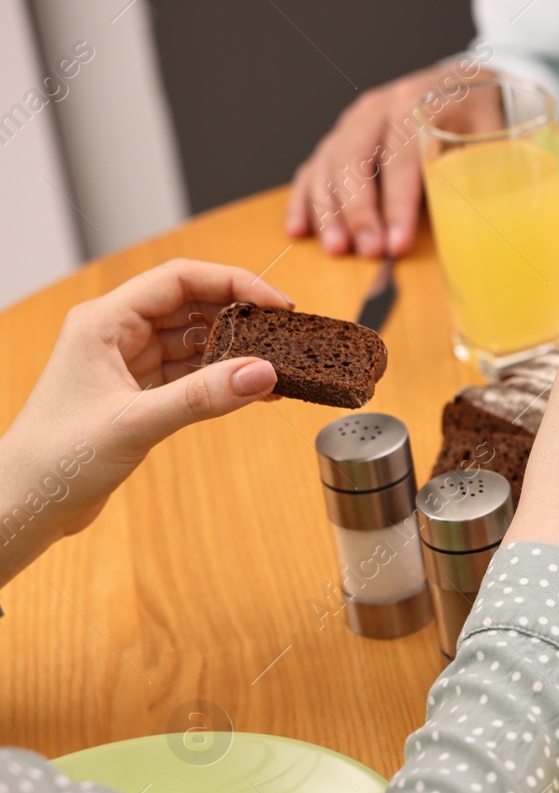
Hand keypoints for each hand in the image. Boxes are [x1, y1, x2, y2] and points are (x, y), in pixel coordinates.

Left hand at [0, 259, 292, 585]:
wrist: (28, 503)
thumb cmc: (57, 458)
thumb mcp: (136, 422)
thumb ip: (202, 397)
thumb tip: (262, 373)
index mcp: (103, 322)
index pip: (179, 279)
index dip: (233, 283)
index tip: (277, 304)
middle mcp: (117, 334)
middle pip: (192, 305)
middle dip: (240, 315)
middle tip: (286, 333)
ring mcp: (128, 363)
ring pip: (194, 340)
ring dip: (235, 350)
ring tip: (276, 365)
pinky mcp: (140, 393)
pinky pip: (192, 373)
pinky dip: (223, 378)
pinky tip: (254, 389)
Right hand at [285, 60, 462, 257]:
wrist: (459, 87)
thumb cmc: (477, 119)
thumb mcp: (487, 138)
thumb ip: (472, 170)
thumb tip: (461, 220)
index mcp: (415, 103)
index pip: (399, 159)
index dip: (398, 206)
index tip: (398, 244)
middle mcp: (376, 108)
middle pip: (354, 160)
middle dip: (359, 212)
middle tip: (369, 251)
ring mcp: (352, 122)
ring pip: (327, 166)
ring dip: (328, 211)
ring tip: (337, 249)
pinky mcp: (338, 138)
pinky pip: (312, 169)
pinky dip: (304, 201)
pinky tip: (298, 230)